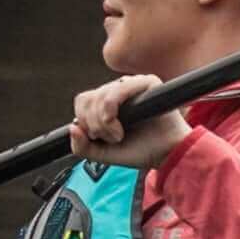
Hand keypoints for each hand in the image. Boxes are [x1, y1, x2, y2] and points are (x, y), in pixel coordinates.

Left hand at [68, 73, 191, 167]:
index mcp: (108, 103)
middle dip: (93, 125)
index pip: (83, 100)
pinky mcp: (147, 82)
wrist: (167, 155)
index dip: (84, 120)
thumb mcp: (104, 155)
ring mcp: (132, 85)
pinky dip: (111, 110)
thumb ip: (82, 147)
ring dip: (103, 123)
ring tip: (118, 136)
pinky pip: (118, 88)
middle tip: (110, 139)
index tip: (97, 138)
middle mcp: (118, 91)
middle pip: (87, 98)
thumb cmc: (141, 152)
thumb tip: (72, 127)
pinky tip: (120, 128)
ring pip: (99, 95)